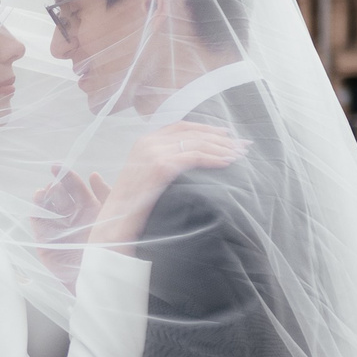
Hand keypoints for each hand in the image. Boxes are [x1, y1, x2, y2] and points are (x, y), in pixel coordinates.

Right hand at [32, 167, 109, 283]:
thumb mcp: (115, 217)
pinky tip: (37, 207)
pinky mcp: (47, 244)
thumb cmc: (113, 248)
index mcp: (87, 208)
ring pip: (47, 209)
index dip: (67, 177)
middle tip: (54, 184)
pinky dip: (36, 216)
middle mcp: (72, 217)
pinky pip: (39, 227)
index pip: (74, 188)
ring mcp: (58, 230)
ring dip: (43, 199)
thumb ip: (106, 195)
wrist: (104, 278)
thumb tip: (94, 175)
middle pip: (59, 196)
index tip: (57, 167)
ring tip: (43, 193)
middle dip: (55, 188)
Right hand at [86, 122, 246, 247]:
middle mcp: (147, 143)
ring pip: (196, 143)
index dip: (207, 130)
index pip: (181, 127)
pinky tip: (227, 163)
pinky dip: (213, 158)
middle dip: (220, 138)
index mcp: (143, 142)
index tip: (227, 136)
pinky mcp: (159, 166)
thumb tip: (189, 162)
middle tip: (243, 145)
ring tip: (240, 155)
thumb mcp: (145, 180)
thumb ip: (162, 164)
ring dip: (222, 148)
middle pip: (192, 132)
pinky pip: (194, 157)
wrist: (113, 228)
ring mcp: (152, 153)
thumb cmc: (131, 211)